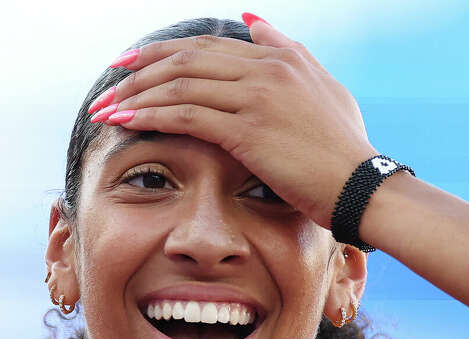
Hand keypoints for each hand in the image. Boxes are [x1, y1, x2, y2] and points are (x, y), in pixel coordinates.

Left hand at [97, 16, 378, 230]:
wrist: (362, 187)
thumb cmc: (345, 151)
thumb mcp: (323, 90)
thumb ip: (288, 51)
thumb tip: (253, 21)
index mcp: (281, 57)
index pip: (208, 46)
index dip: (164, 53)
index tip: (132, 65)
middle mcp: (266, 68)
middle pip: (186, 58)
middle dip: (140, 70)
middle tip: (109, 82)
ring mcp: (257, 96)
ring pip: (179, 84)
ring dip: (135, 95)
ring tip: (106, 108)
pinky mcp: (248, 129)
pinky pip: (185, 115)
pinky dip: (149, 116)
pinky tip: (125, 122)